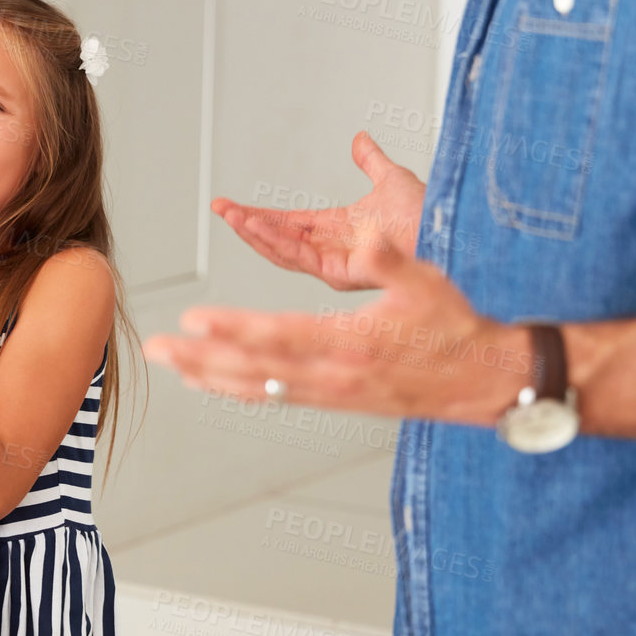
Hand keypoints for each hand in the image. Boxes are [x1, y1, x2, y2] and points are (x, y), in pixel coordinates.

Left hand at [143, 243, 533, 425]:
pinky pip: (274, 397)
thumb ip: (391, 260)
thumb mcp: (428, 282)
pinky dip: (237, 390)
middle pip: (253, 368)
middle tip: (155, 349)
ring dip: (208, 376)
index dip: (232, 329)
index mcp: (350, 342)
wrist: (480, 381)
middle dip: (199, 358)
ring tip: (170, 365)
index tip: (192, 320)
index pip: (278, 335)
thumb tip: (368, 236)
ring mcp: (330, 393)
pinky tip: (211, 383)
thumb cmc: (454, 326)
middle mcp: (333, 374)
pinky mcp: (333, 400)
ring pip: (257, 387)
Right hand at [212, 132, 425, 290]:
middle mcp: (334, 251)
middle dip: (247, 225)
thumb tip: (359, 140)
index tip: (229, 206)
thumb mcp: (392, 179)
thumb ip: (371, 162)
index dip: (258, 214)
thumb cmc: (431, 214)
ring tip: (231, 216)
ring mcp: (336, 265)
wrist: (451, 228)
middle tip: (220, 209)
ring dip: (255, 233)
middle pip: (279, 240)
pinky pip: (302, 258)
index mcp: (339, 231)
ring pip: (285, 252)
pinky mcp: (343, 273)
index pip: (288, 224)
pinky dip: (277, 242)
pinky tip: (258, 227)